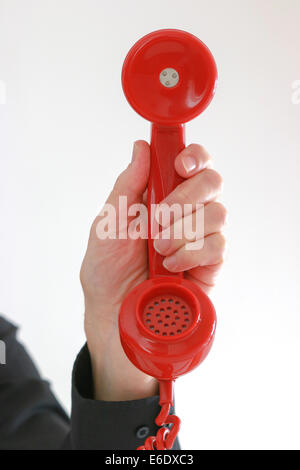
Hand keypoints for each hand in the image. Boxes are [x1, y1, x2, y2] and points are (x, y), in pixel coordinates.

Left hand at [80, 141, 225, 400]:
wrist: (113, 312)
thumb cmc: (107, 268)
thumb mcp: (108, 223)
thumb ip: (128, 186)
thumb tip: (141, 147)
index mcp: (162, 195)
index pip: (192, 163)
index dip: (194, 157)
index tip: (180, 165)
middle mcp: (186, 212)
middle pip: (213, 183)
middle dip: (185, 198)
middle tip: (158, 219)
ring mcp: (201, 237)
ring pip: (218, 214)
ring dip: (184, 230)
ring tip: (159, 249)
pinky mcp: (211, 264)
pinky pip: (218, 246)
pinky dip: (192, 253)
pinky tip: (172, 265)